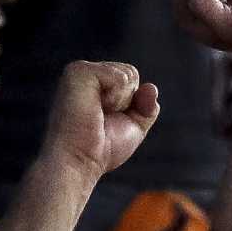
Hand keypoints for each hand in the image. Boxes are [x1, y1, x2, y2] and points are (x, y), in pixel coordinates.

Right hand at [41, 61, 160, 180]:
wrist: (80, 161)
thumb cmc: (101, 149)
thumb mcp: (134, 127)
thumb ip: (147, 107)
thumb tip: (152, 87)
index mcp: (95, 83)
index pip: (131, 78)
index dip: (132, 103)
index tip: (109, 121)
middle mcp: (86, 73)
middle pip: (132, 73)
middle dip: (128, 102)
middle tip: (102, 119)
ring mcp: (81, 69)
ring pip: (128, 74)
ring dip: (121, 101)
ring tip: (96, 114)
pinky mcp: (79, 71)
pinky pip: (120, 77)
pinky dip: (116, 98)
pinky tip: (95, 108)